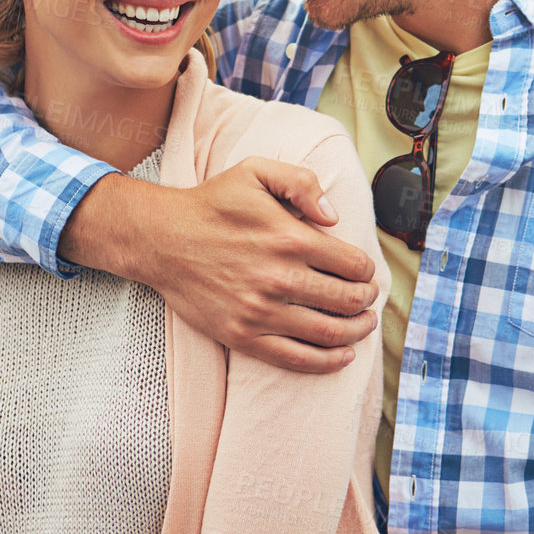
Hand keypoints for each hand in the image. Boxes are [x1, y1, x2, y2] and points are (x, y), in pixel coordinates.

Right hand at [59, 159, 378, 371]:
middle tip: (370, 299)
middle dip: (367, 302)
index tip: (367, 272)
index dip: (367, 270)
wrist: (163, 239)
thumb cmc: (212, 203)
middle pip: (346, 301)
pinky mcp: (243, 336)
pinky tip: (342, 355)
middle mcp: (279, 278)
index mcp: (289, 237)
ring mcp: (261, 312)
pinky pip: (296, 359)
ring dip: (356, 332)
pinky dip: (327, 362)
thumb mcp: (256, 171)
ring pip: (329, 333)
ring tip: (364, 325)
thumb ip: (301, 182)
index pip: (352, 264)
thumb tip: (334, 216)